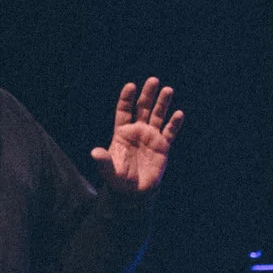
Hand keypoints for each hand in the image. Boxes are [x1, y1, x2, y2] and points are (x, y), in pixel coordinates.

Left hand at [92, 79, 181, 194]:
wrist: (135, 192)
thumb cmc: (119, 180)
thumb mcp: (109, 171)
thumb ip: (104, 161)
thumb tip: (94, 152)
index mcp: (122, 133)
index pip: (124, 111)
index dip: (126, 99)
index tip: (131, 86)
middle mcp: (137, 131)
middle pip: (143, 108)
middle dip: (148, 94)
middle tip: (153, 80)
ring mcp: (151, 137)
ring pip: (158, 116)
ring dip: (162, 103)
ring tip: (168, 90)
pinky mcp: (163, 146)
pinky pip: (169, 132)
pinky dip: (174, 123)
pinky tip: (178, 114)